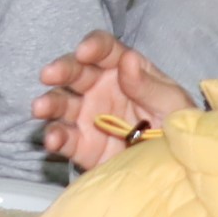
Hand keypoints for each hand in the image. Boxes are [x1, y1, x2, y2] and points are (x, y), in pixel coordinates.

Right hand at [32, 30, 188, 170]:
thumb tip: (127, 60)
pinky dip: (54, 136)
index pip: (105, 50)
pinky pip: (64, 138)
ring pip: (62, 102)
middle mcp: (100, 88)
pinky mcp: (81, 146)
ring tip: (40, 108)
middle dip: (61, 70)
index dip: (93, 47)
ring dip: (49, 102)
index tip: (84, 52)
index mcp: (124, 70)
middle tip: (49, 74)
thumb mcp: (174, 104)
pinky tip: (52, 138)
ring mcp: (87, 116)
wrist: (176, 169)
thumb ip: (150, 85)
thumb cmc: (177, 127)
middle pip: (75, 71)